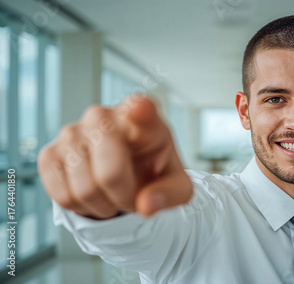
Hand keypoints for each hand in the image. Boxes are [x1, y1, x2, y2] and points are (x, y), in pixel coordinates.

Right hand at [38, 95, 192, 218]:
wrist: (127, 171)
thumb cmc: (153, 170)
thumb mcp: (177, 186)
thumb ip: (170, 195)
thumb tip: (145, 206)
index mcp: (143, 117)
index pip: (141, 108)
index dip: (139, 109)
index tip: (140, 109)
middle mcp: (103, 116)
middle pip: (110, 172)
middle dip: (124, 198)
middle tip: (132, 198)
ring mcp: (72, 132)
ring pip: (84, 189)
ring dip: (103, 206)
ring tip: (113, 194)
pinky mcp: (50, 152)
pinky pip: (61, 195)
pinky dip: (80, 207)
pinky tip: (92, 194)